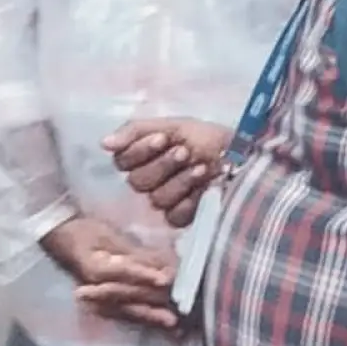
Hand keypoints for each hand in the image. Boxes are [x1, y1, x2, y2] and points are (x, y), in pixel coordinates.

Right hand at [41, 216, 179, 330]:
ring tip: (173, 323)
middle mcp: (96, 288)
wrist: (59, 237)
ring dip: (151, 316)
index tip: (165, 279)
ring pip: (128, 311)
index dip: (145, 276)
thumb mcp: (109, 235)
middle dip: (154, 300)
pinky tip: (159, 322)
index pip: (124, 273)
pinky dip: (142, 318)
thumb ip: (136, 253)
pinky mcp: (101, 302)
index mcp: (95, 268)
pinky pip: (124, 313)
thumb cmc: (84, 231)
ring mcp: (98, 298)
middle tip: (180, 303)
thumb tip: (163, 264)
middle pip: (129, 297)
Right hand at [102, 118, 230, 227]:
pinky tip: (205, 187)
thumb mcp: (172, 126)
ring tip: (201, 167)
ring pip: (156, 198)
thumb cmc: (207, 138)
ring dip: (179, 181)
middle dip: (162, 165)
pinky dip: (190, 200)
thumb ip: (135, 132)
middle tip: (184, 152)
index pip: (122, 161)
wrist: (243, 156)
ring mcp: (165, 201)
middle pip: (137, 182)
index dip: (140, 151)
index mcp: (142, 158)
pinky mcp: (183, 218)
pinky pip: (174, 216)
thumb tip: (103, 143)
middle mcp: (149, 181)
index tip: (163, 139)